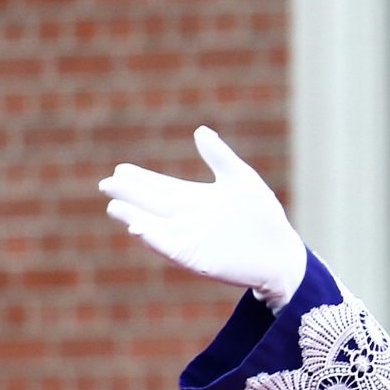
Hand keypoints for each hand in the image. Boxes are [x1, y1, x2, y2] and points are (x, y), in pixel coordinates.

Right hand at [100, 126, 306, 309]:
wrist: (283, 254)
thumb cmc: (265, 217)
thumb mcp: (241, 180)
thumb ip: (219, 157)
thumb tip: (200, 131)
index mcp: (196, 199)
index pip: (162, 187)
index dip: (141, 179)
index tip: (121, 168)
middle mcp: (188, 219)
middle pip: (151, 205)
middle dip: (130, 195)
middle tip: (107, 184)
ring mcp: (189, 240)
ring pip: (153, 227)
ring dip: (134, 217)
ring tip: (115, 206)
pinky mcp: (195, 259)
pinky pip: (168, 248)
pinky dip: (153, 239)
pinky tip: (137, 228)